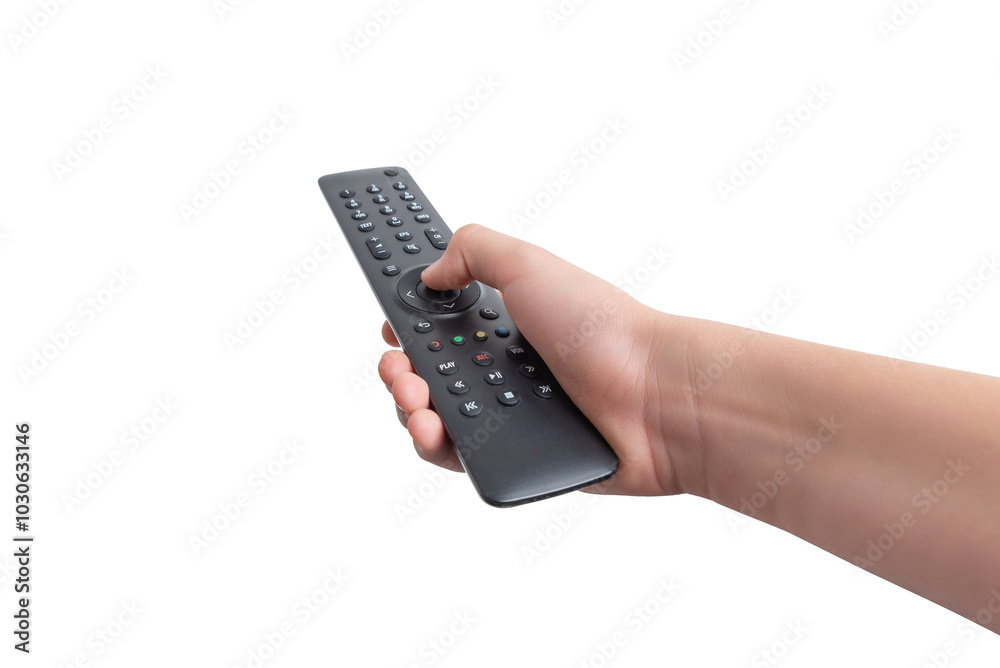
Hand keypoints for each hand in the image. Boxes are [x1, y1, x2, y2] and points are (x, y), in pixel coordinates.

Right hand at [377, 224, 694, 495]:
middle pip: (426, 370)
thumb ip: (473, 251)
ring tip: (418, 400)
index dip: (409, 322)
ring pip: (434, 415)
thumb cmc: (603, 328)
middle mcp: (504, 366)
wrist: (651, 397)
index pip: (440, 321)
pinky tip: (435, 431)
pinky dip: (435, 445)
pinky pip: (458, 455)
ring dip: (409, 406)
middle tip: (400, 366)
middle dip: (399, 367)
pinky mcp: (513, 456)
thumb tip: (430, 271)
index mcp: (507, 321)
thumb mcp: (529, 264)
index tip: (391, 322)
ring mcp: (508, 413)